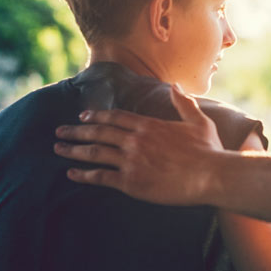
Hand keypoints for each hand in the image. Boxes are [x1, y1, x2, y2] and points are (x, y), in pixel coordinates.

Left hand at [54, 84, 224, 205]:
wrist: (211, 176)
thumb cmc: (209, 150)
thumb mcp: (199, 120)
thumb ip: (184, 103)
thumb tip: (176, 86)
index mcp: (148, 125)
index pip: (115, 117)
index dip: (96, 116)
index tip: (83, 116)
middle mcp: (135, 140)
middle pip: (98, 132)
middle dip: (76, 131)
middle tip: (59, 132)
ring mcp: (131, 161)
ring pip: (95, 153)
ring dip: (74, 150)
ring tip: (58, 149)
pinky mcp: (131, 183)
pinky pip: (101, 177)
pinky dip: (84, 175)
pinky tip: (71, 174)